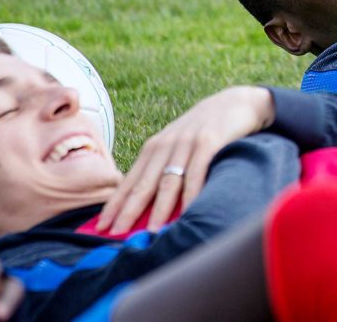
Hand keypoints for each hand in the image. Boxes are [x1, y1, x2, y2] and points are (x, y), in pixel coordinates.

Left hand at [96, 86, 274, 234]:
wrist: (236, 102)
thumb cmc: (205, 129)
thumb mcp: (179, 144)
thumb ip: (164, 166)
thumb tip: (147, 203)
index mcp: (154, 147)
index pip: (130, 180)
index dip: (115, 204)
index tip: (100, 227)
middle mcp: (166, 145)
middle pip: (144, 183)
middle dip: (128, 210)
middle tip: (116, 234)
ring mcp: (186, 144)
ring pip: (169, 182)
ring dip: (159, 209)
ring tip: (152, 232)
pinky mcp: (208, 142)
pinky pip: (197, 173)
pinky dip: (191, 195)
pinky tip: (188, 212)